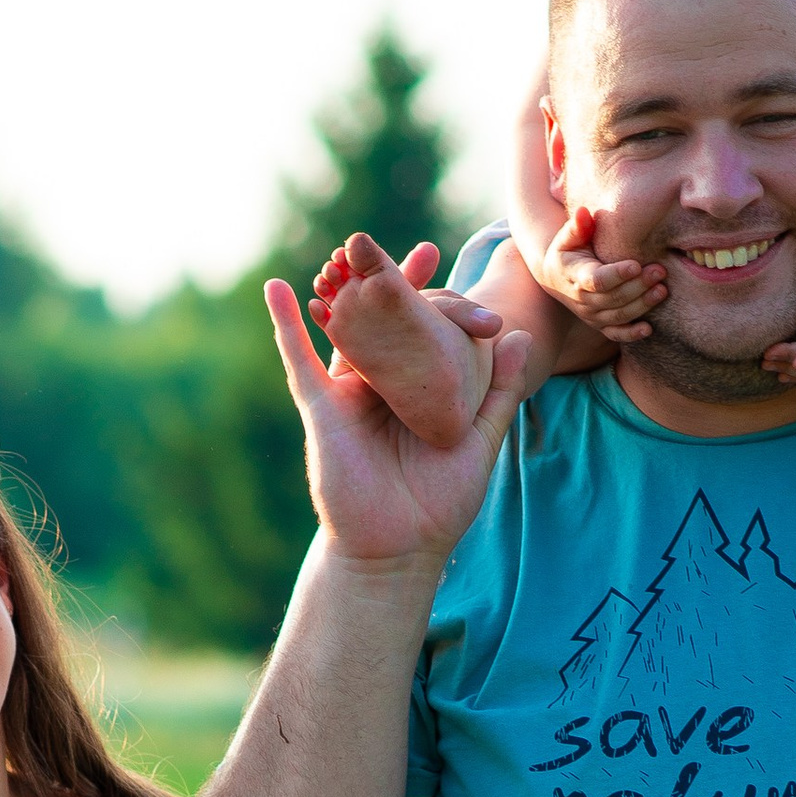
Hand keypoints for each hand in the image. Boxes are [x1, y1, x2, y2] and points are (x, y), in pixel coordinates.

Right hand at [264, 246, 526, 575]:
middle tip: (406, 246)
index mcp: (416, 388)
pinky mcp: (321, 408)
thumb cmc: (439, 504)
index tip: (434, 258)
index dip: (429, 294)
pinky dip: (286, 325)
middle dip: (388, 281)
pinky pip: (299, 360)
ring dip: (340, 288)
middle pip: (382, 320)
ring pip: (343, 328)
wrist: (399, 549)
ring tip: (346, 248)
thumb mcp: (480, 442)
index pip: (422, 329)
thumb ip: (498, 392)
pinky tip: (275, 289)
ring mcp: (348, 392)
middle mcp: (381, 384)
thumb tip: (520, 337)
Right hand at [538, 205, 664, 343]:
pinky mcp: (600, 325)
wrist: (556, 277)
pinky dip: (631, 334)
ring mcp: (591, 315)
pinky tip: (648, 329)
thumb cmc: (568, 251)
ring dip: (642, 305)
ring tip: (662, 290)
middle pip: (613, 298)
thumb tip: (584, 212)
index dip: (616, 275)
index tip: (636, 265)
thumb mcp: (568, 237)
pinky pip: (616, 334)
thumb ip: (577, 226)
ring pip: (618, 315)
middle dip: (638, 286)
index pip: (596, 280)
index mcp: (574, 275)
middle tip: (660, 271)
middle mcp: (582, 299)